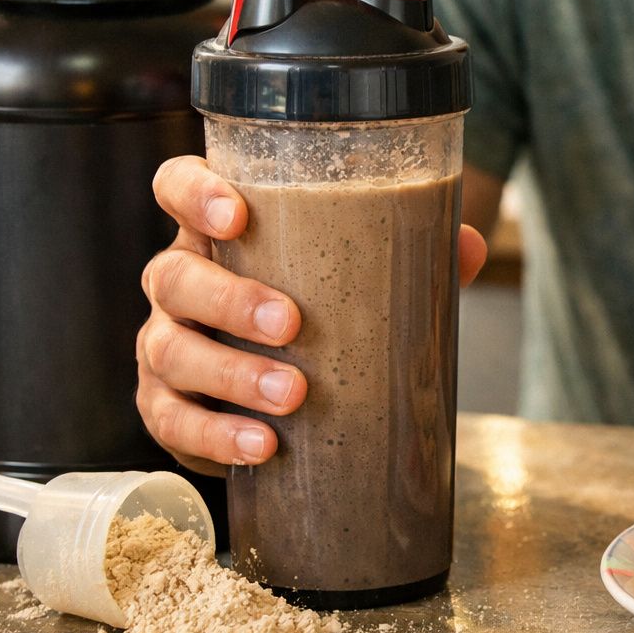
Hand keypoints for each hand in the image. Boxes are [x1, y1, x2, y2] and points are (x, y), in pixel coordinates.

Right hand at [136, 156, 488, 475]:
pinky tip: (261, 446)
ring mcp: (165, 343)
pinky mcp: (167, 405)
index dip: (194, 193)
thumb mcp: (362, 277)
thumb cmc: (320, 312)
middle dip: (230, 300)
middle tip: (291, 323)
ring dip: (232, 373)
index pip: (177, 186)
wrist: (289, 398)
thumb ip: (414, 256)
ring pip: (171, 350)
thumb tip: (468, 248)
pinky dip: (215, 434)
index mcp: (217, 233)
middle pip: (173, 277)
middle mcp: (179, 282)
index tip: (237, 215)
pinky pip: (172, 419)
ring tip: (293, 395)